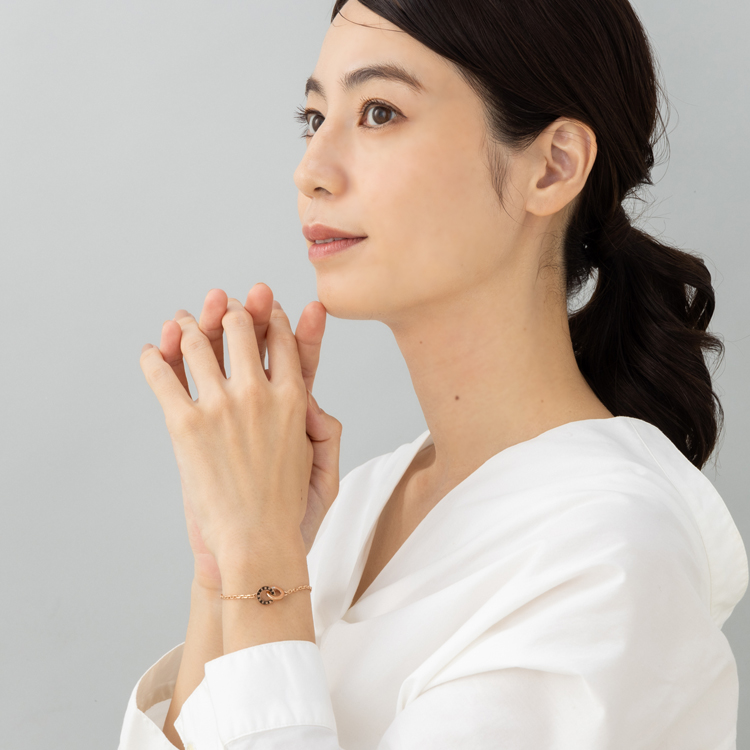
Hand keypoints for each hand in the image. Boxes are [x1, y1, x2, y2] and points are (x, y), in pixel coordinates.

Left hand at [147, 285, 341, 584]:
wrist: (256, 544)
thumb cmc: (290, 509)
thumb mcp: (326, 466)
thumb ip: (325, 428)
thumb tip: (311, 400)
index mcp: (294, 400)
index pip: (283, 341)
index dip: (272, 317)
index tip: (263, 306)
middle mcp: (259, 394)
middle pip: (242, 329)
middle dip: (233, 309)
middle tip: (222, 303)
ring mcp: (221, 406)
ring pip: (201, 343)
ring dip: (190, 323)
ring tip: (181, 319)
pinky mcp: (186, 425)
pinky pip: (163, 375)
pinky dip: (154, 357)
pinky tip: (151, 350)